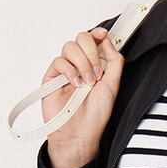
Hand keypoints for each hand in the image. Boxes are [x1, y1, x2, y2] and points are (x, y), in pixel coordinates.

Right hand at [42, 26, 124, 158]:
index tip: (103, 35)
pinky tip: (76, 84)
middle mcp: (79, 65)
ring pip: (69, 47)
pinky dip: (70, 71)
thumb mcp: (113, 86)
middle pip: (81, 38)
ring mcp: (65, 70)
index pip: (93, 40)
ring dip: (82, 63)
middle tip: (97, 73)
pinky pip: (59, 61)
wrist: (80, 134)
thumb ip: (114, 62)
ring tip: (88, 82)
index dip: (97, 34)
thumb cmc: (96, 115)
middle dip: (91, 52)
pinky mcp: (52, 77)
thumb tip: (107, 40)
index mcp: (95, 65)